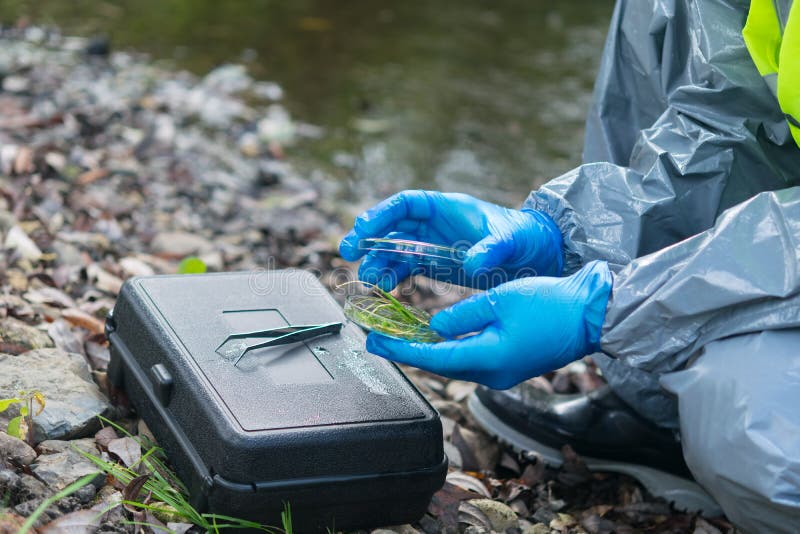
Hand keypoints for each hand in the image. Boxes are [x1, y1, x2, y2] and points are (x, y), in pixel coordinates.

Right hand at [339, 190, 562, 289]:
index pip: (405, 204)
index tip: (363, 229)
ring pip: (393, 249)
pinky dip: (391, 277)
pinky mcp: (432, 263)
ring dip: (377, 263)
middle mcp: (432, 223)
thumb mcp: (511, 241)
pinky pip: (404, 267)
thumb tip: (474, 262)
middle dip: (367, 237)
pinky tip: (383, 289)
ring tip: (369, 281)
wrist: (534, 254)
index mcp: (446, 207)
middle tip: (347, 252)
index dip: (381, 214)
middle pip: (390, 226)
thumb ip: (492, 249)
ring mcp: (430, 243)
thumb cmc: (523, 237)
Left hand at [366, 261, 611, 388]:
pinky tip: (436, 339)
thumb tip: (434, 327)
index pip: (432, 356)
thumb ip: (461, 315)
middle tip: (378, 340)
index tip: (374, 342)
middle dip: (408, 352)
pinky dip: (449, 350)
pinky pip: (471, 360)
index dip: (400, 349)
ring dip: (427, 351)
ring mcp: (502, 374)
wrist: (591, 315)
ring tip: (399, 338)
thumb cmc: (550, 303)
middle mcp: (493, 374)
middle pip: (440, 364)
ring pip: (454, 363)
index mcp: (489, 357)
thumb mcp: (499, 300)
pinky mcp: (510, 367)